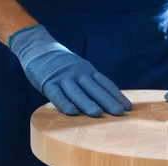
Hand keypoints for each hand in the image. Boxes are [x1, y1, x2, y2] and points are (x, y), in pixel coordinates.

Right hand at [9, 25, 131, 116]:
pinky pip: (57, 95)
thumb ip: (91, 82)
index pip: (106, 84)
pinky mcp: (48, 83)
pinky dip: (65, 104)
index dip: (117, 96)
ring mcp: (63, 78)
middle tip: (120, 113)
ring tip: (98, 114)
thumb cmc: (64, 66)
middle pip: (95, 90)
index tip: (128, 108)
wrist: (39, 48)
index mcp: (89, 71)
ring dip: (88, 104)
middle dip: (109, 102)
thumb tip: (109, 101)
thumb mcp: (81, 69)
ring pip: (78, 93)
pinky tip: (72, 113)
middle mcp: (78, 74)